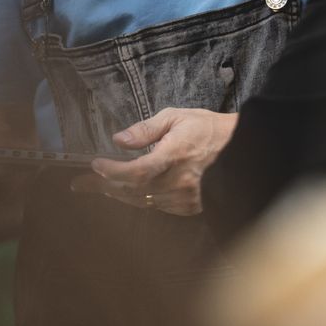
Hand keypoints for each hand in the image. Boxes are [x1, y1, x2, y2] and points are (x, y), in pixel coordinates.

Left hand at [74, 108, 237, 215]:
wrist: (244, 151)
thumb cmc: (210, 129)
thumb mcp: (177, 117)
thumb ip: (146, 129)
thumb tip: (118, 140)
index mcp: (175, 156)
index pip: (136, 171)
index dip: (112, 171)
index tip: (94, 164)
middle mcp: (178, 181)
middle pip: (132, 191)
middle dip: (103, 186)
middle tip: (80, 184)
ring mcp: (184, 198)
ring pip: (141, 202)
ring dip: (117, 195)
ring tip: (97, 188)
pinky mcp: (188, 208)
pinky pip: (155, 207)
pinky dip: (137, 200)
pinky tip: (125, 194)